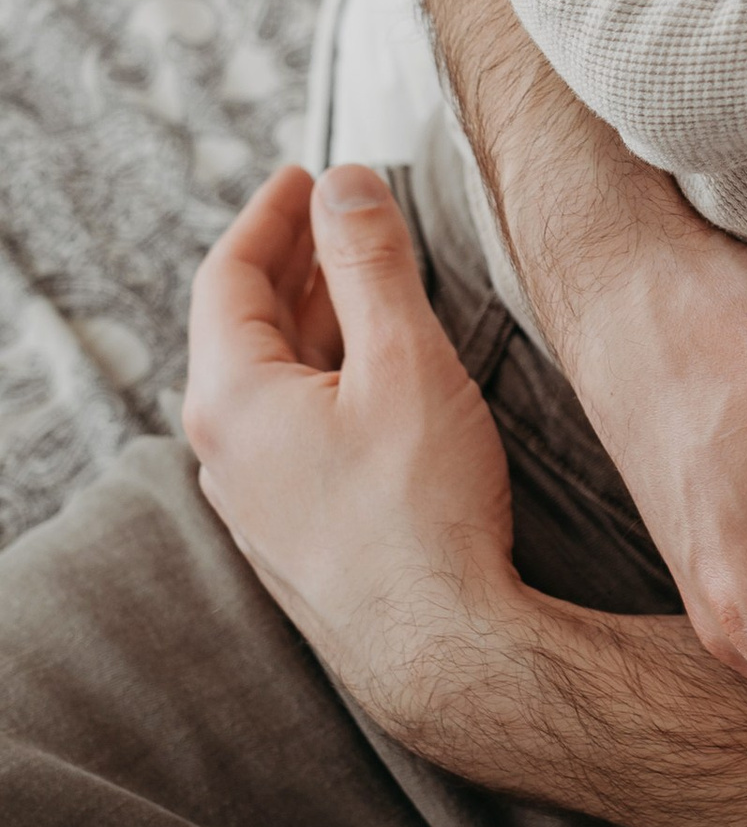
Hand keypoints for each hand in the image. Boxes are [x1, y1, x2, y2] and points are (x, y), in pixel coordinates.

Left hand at [184, 163, 522, 726]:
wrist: (442, 650)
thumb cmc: (423, 508)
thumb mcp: (405, 359)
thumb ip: (370, 261)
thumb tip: (345, 184)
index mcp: (230, 397)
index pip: (228, 276)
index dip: (271, 214)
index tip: (306, 176)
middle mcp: (223, 450)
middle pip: (241, 327)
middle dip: (292, 260)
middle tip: (336, 214)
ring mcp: (253, 498)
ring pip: (269, 381)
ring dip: (311, 319)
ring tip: (361, 278)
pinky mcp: (292, 532)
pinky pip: (289, 428)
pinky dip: (322, 375)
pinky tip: (370, 372)